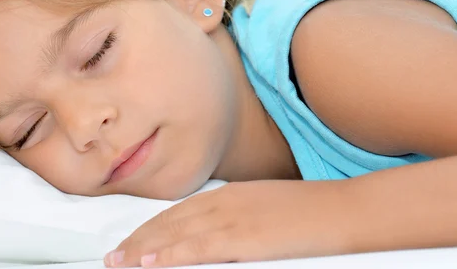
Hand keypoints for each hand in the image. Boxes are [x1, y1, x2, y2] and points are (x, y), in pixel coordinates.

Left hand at [104, 180, 349, 267]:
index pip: (178, 212)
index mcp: (229, 194)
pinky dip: (170, 254)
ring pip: (176, 234)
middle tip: (114, 256)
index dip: (151, 228)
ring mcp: (232, 218)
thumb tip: (215, 235)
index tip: (132, 241)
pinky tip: (150, 262)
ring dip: (144, 249)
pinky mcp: (244, 237)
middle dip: (139, 240)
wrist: (342, 210)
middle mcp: (224, 202)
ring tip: (120, 262)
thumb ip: (237, 218)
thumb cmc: (309, 211)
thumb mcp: (265, 208)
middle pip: (170, 222)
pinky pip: (198, 247)